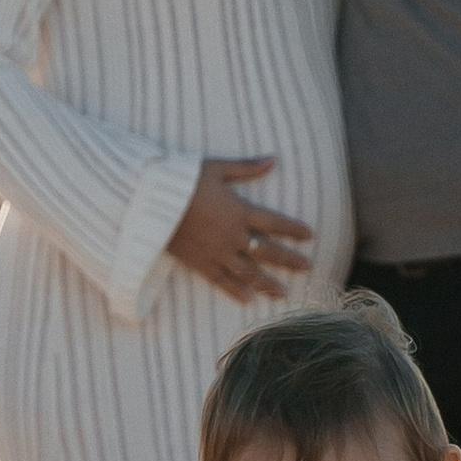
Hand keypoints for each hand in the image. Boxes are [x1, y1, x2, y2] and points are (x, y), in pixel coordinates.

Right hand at [165, 156, 313, 303]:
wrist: (150, 203)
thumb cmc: (182, 181)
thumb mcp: (216, 169)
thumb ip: (246, 168)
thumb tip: (273, 160)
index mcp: (240, 211)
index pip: (276, 223)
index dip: (294, 229)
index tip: (310, 235)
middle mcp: (233, 235)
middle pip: (268, 251)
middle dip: (290, 260)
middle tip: (308, 268)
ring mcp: (217, 252)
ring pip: (249, 272)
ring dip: (268, 283)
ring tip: (283, 293)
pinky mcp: (200, 263)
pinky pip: (222, 281)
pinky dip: (236, 291)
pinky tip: (248, 300)